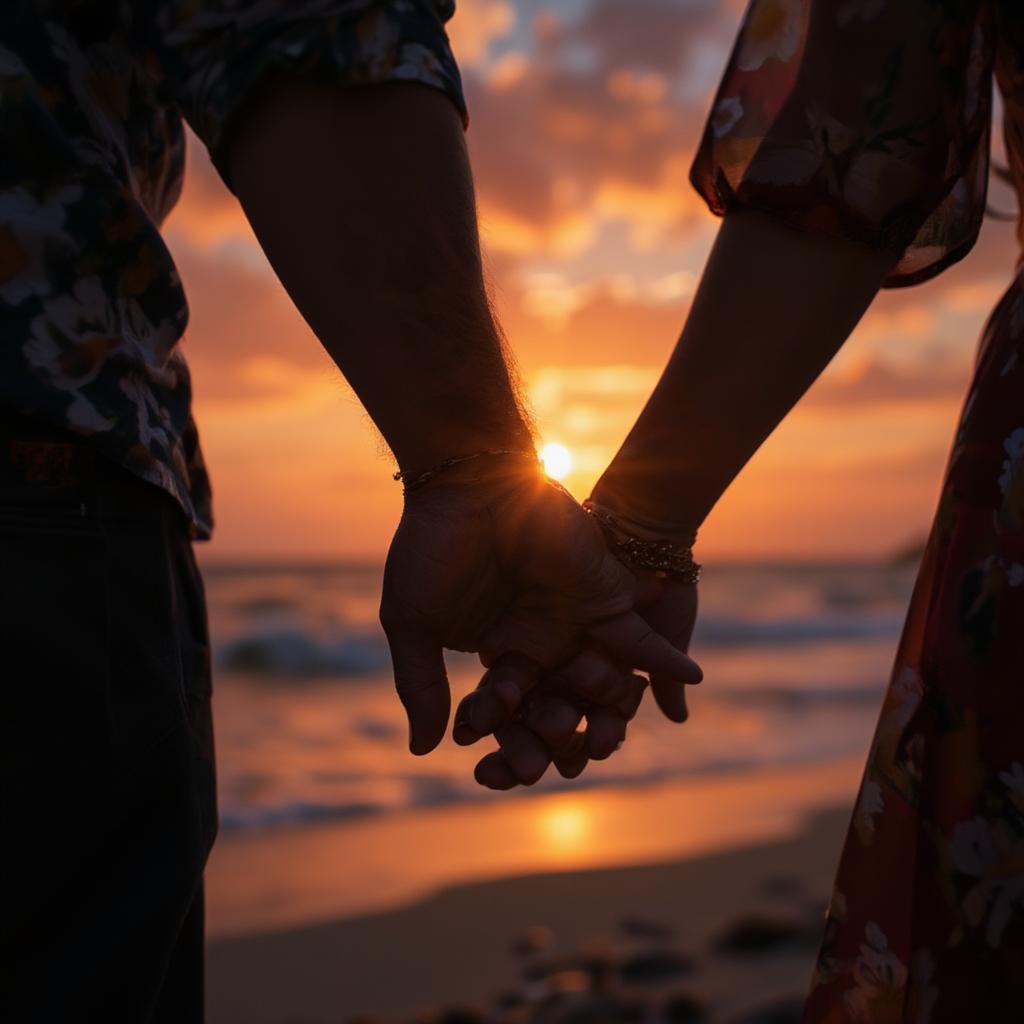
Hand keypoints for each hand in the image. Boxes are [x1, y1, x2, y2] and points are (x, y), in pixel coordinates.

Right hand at [379, 460, 701, 754]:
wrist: (468, 482)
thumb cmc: (433, 548)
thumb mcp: (413, 622)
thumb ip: (421, 684)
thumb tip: (423, 751)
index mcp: (500, 653)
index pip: (512, 714)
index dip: (510, 743)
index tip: (509, 774)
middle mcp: (542, 642)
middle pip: (561, 706)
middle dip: (559, 737)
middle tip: (558, 768)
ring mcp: (576, 619)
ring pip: (603, 682)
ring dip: (614, 713)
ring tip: (615, 745)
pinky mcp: (606, 594)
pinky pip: (642, 637)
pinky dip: (666, 659)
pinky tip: (689, 682)